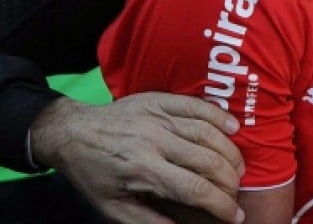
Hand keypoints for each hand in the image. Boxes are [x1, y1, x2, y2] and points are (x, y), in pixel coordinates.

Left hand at [30, 93, 244, 223]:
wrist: (72, 133)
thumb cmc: (94, 173)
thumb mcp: (112, 207)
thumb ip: (147, 221)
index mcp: (143, 169)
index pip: (195, 189)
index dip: (221, 204)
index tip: (236, 216)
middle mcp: (156, 141)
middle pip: (208, 161)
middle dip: (230, 182)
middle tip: (237, 194)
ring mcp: (160, 117)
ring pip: (208, 133)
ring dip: (230, 153)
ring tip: (240, 169)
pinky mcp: (161, 100)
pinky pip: (198, 106)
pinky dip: (219, 116)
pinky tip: (234, 128)